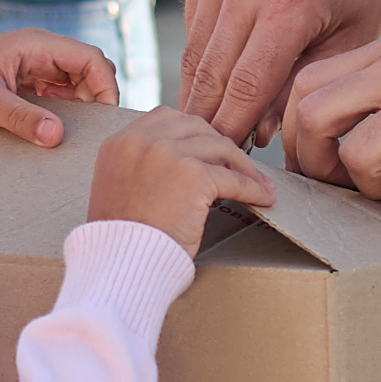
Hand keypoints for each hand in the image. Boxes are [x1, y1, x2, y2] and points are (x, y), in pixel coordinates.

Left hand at [0, 29, 123, 147]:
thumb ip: (20, 117)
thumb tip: (56, 137)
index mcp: (35, 44)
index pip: (89, 57)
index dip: (104, 84)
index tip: (104, 116)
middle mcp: (41, 56)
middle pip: (89, 73)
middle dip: (97, 99)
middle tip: (94, 133)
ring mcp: (37, 74)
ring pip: (78, 90)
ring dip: (83, 112)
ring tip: (80, 140)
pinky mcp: (29, 93)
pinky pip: (60, 104)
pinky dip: (66, 119)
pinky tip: (61, 139)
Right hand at [89, 111, 273, 250]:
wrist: (121, 263)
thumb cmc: (123, 238)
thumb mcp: (119, 188)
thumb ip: (142, 165)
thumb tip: (183, 159)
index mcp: (120, 141)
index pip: (167, 118)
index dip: (194, 133)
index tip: (209, 150)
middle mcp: (141, 140)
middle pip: (197, 126)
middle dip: (221, 146)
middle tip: (237, 166)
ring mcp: (166, 154)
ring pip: (220, 148)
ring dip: (243, 167)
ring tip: (256, 183)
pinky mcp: (192, 175)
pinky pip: (233, 178)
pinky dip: (252, 188)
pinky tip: (261, 197)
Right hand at [175, 0, 380, 142]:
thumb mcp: (353, 40)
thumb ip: (304, 87)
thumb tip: (256, 133)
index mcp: (289, 2)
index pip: (246, 86)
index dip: (232, 130)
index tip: (226, 162)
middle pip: (212, 70)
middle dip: (206, 119)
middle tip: (204, 156)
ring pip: (196, 47)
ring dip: (196, 90)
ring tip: (202, 128)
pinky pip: (195, 19)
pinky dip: (201, 52)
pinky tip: (211, 80)